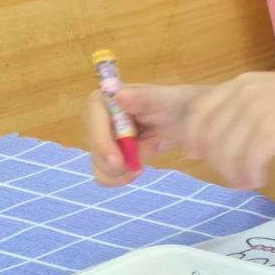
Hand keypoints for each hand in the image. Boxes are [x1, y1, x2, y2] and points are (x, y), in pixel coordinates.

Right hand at [82, 84, 201, 186]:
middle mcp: (95, 119)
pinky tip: (135, 172)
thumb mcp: (160, 100)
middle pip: (94, 147)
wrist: (180, 119)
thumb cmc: (169, 104)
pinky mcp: (108, 155)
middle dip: (112, 163)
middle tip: (136, 169)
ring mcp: (101, 139)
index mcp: (103, 100)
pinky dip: (119, 178)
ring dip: (118, 172)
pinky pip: (105, 174)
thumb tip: (120, 96)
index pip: (94, 123)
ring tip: (139, 168)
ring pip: (98, 164)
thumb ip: (142, 98)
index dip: (103, 143)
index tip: (117, 161)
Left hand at [185, 73, 274, 190]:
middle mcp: (243, 95)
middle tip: (228, 173)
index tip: (193, 153)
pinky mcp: (271, 133)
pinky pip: (248, 161)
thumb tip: (219, 133)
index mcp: (241, 83)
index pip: (199, 110)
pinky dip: (249, 175)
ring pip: (226, 151)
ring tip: (245, 181)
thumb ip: (245, 105)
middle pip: (209, 135)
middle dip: (214, 160)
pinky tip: (259, 180)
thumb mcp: (273, 93)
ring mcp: (256, 114)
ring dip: (233, 172)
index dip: (191, 135)